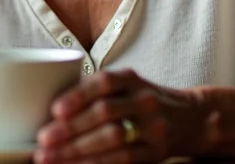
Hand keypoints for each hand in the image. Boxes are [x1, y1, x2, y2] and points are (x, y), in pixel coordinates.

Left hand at [34, 69, 219, 162]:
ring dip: (78, 151)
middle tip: (43, 140)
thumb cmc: (142, 101)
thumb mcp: (126, 86)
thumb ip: (95, 92)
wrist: (191, 118)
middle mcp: (144, 100)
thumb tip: (50, 111)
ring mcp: (153, 127)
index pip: (104, 83)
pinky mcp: (156, 152)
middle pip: (105, 113)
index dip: (78, 96)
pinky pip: (124, 160)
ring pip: (113, 139)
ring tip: (51, 158)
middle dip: (71, 129)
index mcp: (132, 79)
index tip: (55, 110)